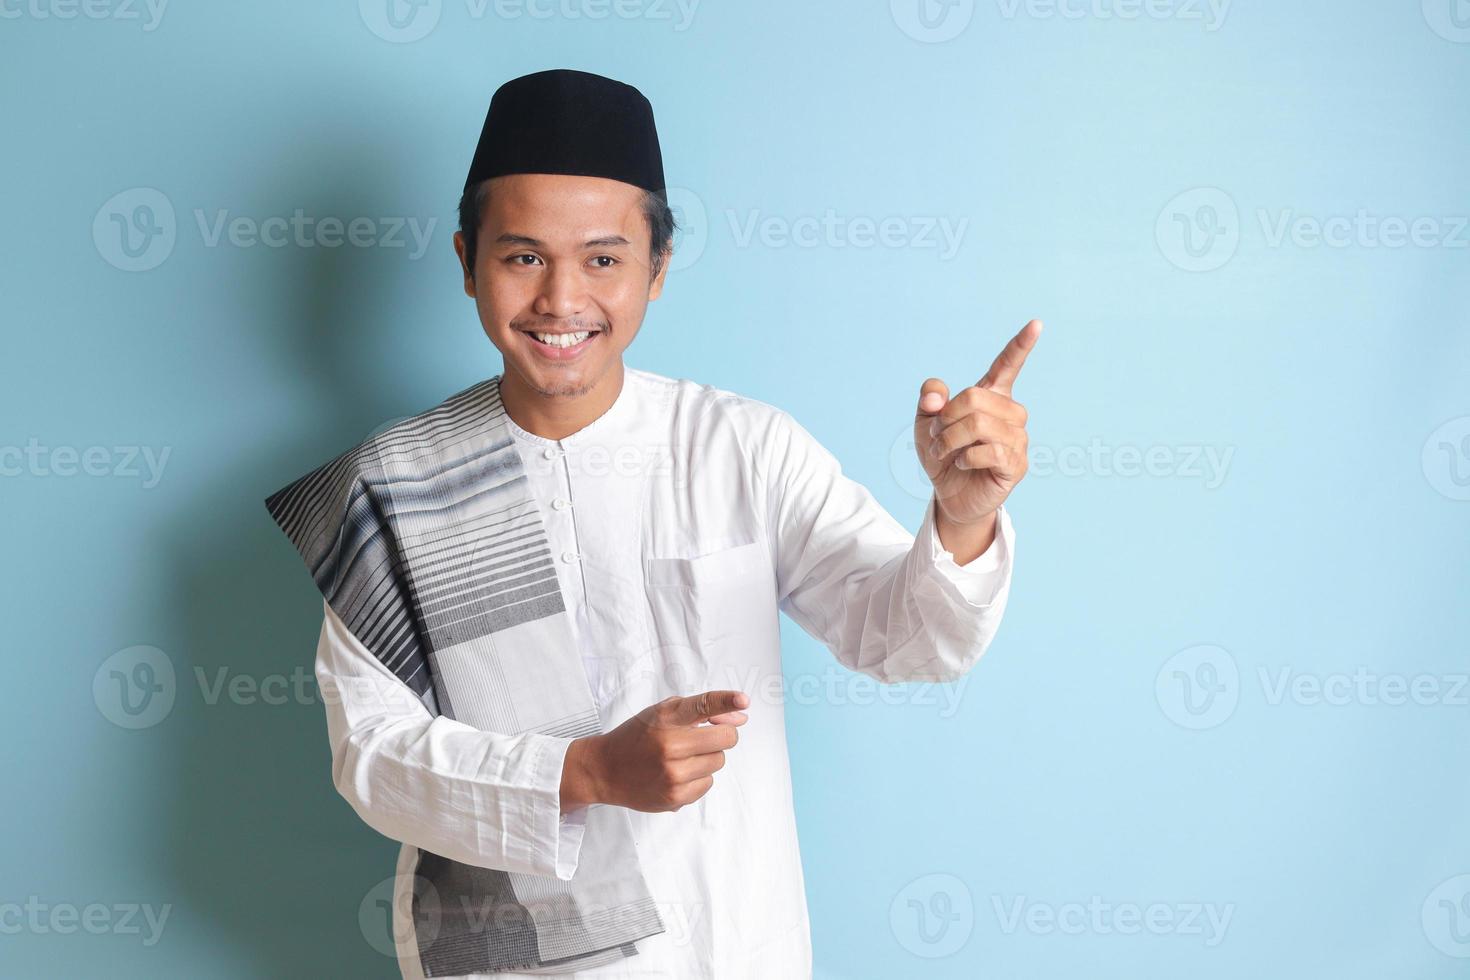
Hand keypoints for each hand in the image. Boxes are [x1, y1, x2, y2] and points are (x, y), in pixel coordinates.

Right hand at [560, 690, 748, 813]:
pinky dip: (698, 778)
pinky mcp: (675, 798)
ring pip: (718, 762)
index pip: (703, 704)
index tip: (743, 701)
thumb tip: (741, 715)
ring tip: (682, 757)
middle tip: (702, 736)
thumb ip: (701, 710)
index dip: (726, 700)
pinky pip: (708, 784)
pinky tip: (676, 773)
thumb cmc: (636, 737)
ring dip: (707, 757)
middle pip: (725, 738)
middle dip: (721, 735)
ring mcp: (673, 774)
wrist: (604, 770)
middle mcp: (669, 745)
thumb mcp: (661, 713)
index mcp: (665, 718)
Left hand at [915, 319, 1040, 531]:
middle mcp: (1010, 414)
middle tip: (937, 438)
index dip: (1021, 345)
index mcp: (992, 396)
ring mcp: (1017, 439)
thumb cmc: (943, 454)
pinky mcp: (1017, 464)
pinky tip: (962, 464)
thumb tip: (936, 397)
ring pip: (980, 425)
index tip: (1036, 323)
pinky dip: (965, 458)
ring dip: (951, 440)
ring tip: (945, 452)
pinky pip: (989, 451)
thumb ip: (929, 398)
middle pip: (975, 398)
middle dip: (946, 418)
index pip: (1008, 365)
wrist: (948, 494)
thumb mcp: (925, 422)